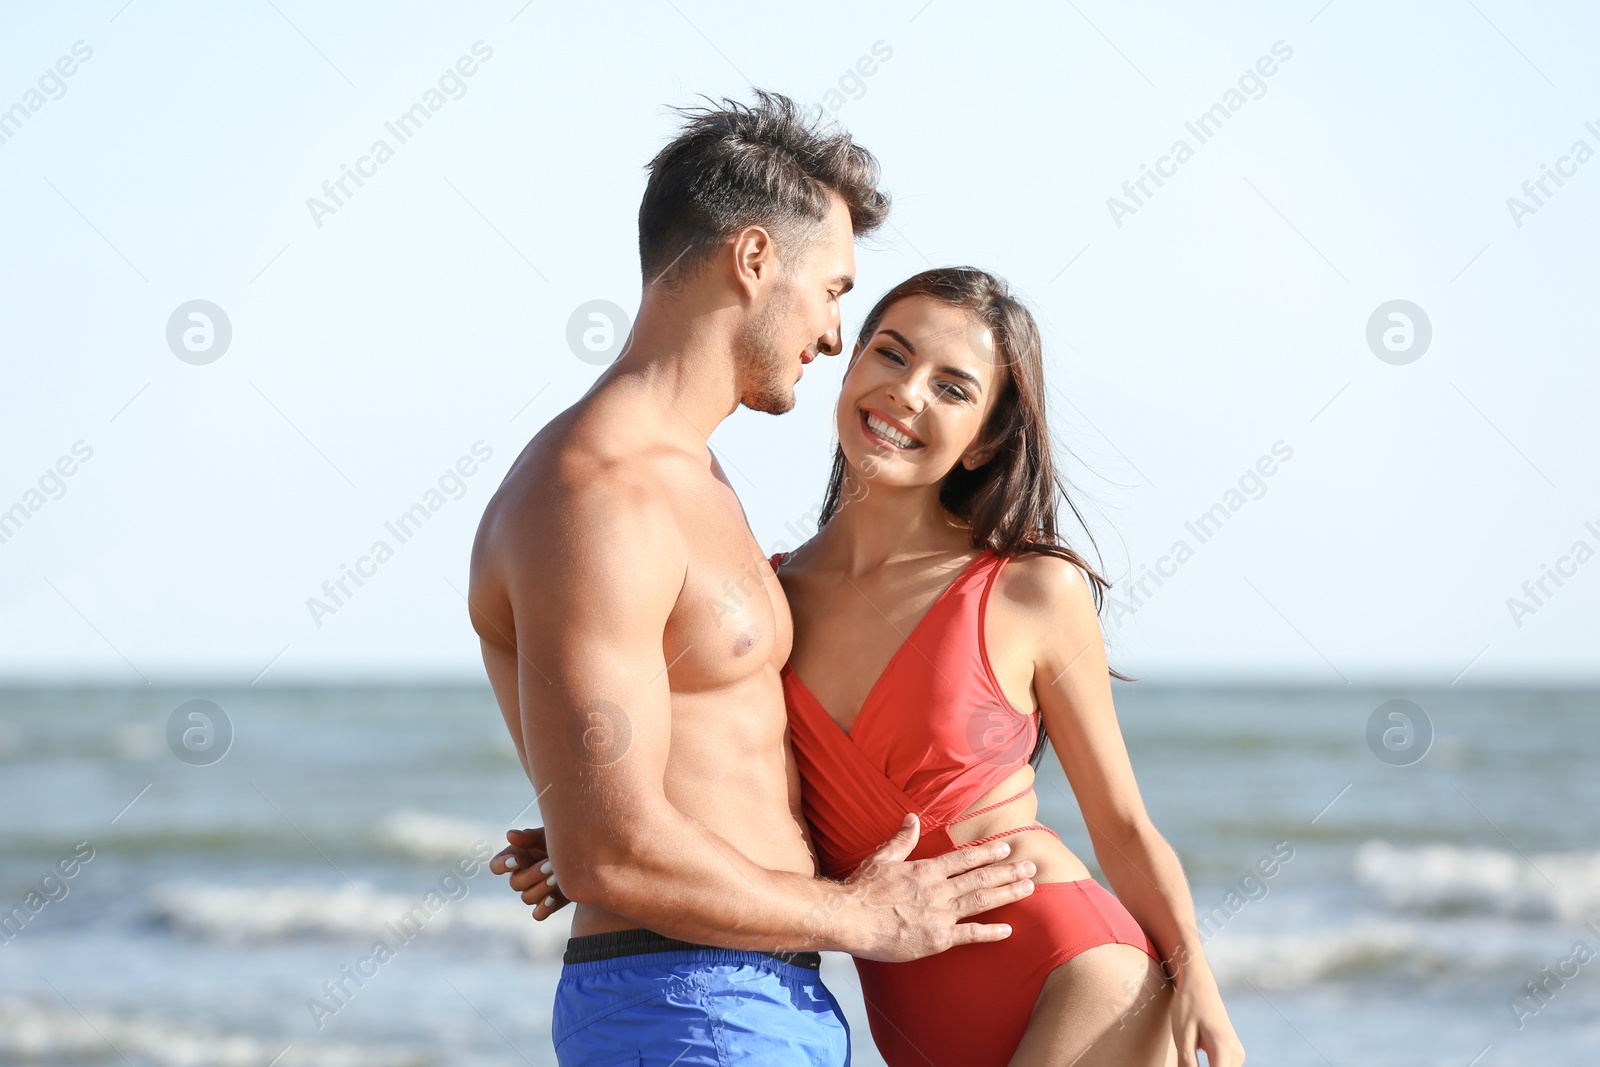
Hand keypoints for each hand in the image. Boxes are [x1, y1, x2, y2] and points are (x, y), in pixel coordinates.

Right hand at [490, 827, 570, 921]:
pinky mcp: (548, 904)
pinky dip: (543, 908)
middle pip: (516, 883)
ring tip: (557, 877)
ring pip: (527, 898)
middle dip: (532, 874)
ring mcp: (534, 891)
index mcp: (516, 857)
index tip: (515, 860)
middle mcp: (522, 876)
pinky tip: (553, 898)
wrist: (586, 854)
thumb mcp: (547, 835)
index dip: (502, 865)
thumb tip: (510, 835)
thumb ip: (528, 837)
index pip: (497, 865)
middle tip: (550, 865)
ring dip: (541, 888)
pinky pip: (538, 914)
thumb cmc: (562, 839)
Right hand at [839, 813, 1036, 962]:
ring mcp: (940, 915)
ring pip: (981, 901)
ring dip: (1006, 894)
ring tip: (1028, 888)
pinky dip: (990, 932)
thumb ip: (902, 839)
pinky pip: (969, 935)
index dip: (987, 853)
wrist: (851, 919)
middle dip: (1007, 871)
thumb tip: (912, 817)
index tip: (1006, 848)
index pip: (964, 858)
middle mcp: (938, 890)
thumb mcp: (882, 857)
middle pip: (979, 877)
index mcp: (926, 870)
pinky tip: (1007, 931)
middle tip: (1031, 866)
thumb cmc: (863, 889)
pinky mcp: (937, 939)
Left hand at [1169, 970, 1244, 1066]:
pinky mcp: (1233, 1051)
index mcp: (1223, 1047)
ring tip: (1188, 1056)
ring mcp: (1237, 1052)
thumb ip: (1187, 1063)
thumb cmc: (1188, 1005)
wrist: (1198, 984)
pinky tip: (1193, 1061)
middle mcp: (1235, 1052)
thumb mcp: (1182, 1035)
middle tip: (1186, 1060)